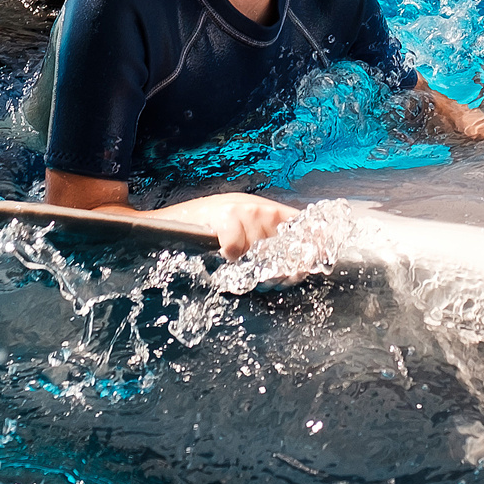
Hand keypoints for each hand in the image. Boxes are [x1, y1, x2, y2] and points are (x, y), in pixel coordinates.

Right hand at [142, 191, 298, 260]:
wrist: (170, 222)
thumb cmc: (207, 229)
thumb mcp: (243, 229)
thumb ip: (267, 242)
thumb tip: (296, 268)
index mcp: (268, 210)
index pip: (302, 227)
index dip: (313, 246)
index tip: (311, 265)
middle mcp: (260, 207)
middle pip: (282, 248)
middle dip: (274, 269)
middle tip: (256, 275)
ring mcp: (244, 209)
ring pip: (259, 250)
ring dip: (248, 265)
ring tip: (233, 263)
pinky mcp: (225, 216)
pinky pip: (236, 247)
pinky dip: (228, 256)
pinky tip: (221, 255)